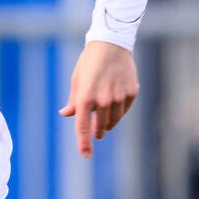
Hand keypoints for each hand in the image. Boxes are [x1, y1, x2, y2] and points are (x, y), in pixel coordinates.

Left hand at [60, 40, 138, 157]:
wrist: (112, 44)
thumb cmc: (89, 63)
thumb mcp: (77, 80)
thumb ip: (73, 101)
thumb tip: (66, 114)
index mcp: (85, 97)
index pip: (83, 127)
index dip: (84, 143)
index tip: (85, 155)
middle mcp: (103, 100)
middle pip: (100, 127)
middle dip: (97, 131)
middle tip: (96, 132)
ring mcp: (119, 97)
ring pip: (114, 121)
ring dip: (108, 123)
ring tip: (105, 117)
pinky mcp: (131, 92)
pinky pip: (124, 110)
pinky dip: (119, 111)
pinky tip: (116, 102)